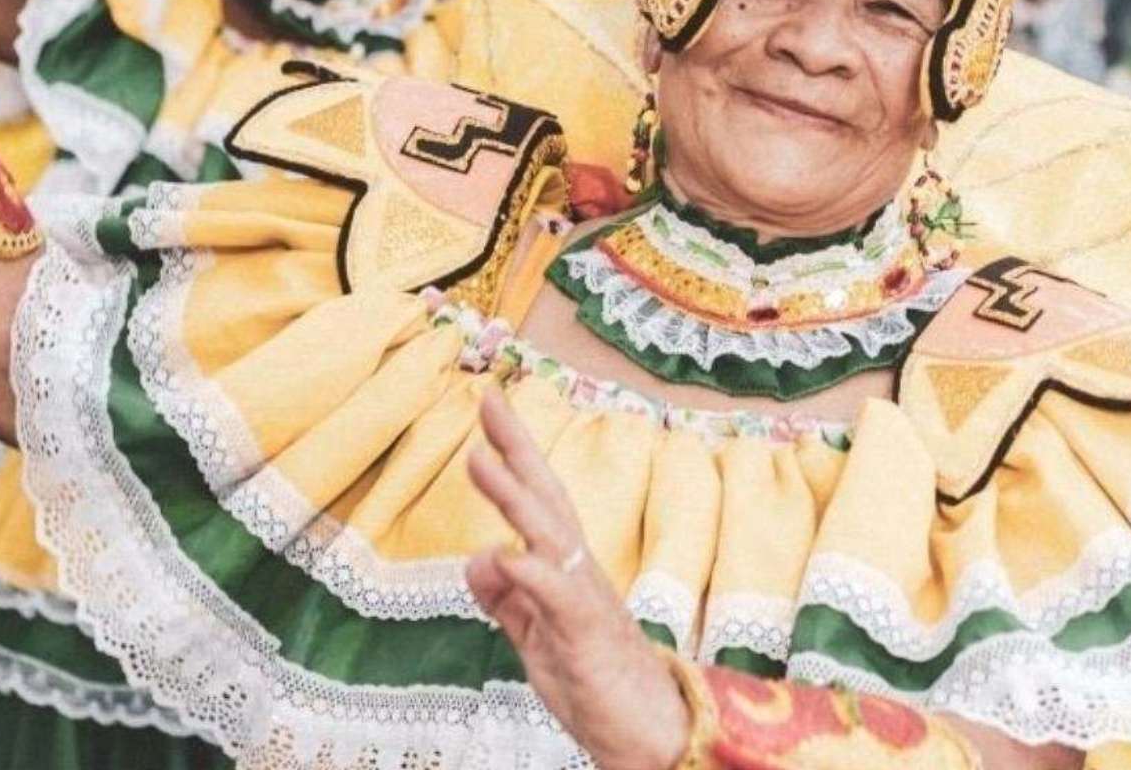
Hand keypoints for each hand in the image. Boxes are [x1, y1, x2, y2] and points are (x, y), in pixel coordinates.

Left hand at [467, 389, 690, 769]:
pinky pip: (558, 595)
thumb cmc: (596, 684)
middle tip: (489, 398)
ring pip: (550, 533)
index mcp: (566, 570)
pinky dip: (531, 572)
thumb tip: (480, 555)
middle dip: (517, 447)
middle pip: (547, 497)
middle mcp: (579, 571)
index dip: (511, 455)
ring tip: (478, 458)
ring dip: (514, 495)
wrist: (651, 731)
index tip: (488, 410)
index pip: (536, 501)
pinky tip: (504, 553)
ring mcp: (586, 598)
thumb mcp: (535, 638)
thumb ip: (508, 599)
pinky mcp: (588, 633)